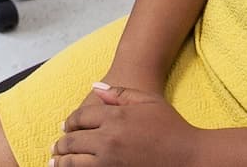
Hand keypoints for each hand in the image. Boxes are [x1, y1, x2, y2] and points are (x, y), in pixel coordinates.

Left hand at [51, 83, 197, 166]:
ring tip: (55, 163)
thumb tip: (95, 87)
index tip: (66, 126)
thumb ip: (119, 92)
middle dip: (61, 144)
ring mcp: (109, 162)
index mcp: (115, 116)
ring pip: (73, 163)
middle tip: (56, 147)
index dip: (69, 122)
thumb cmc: (171, 127)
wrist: (191, 158)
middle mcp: (108, 139)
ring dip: (61, 162)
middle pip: (72, 141)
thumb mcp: (147, 101)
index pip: (79, 118)